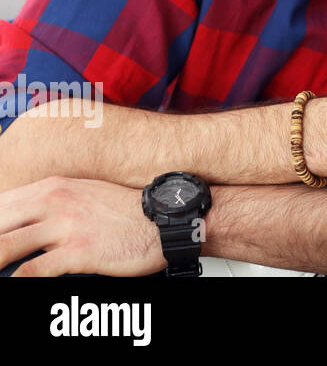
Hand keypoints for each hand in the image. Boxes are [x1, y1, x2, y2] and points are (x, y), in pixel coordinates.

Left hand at [0, 177, 162, 276]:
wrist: (166, 219)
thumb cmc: (125, 212)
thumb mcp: (84, 195)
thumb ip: (50, 205)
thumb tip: (21, 223)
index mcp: (52, 187)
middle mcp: (54, 201)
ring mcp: (65, 225)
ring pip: (4, 246)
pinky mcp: (78, 250)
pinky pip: (33, 270)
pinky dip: (15, 280)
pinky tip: (12, 283)